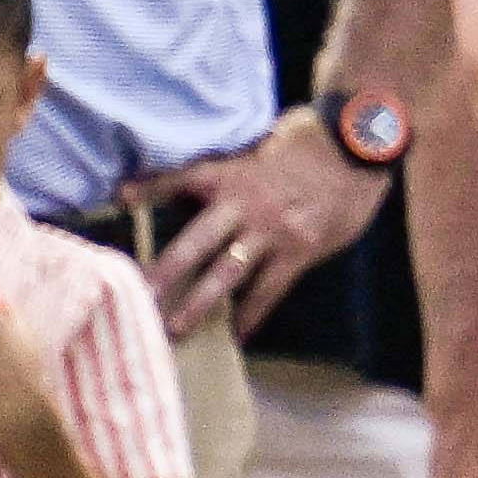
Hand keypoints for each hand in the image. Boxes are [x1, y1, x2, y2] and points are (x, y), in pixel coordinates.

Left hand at [128, 117, 389, 340]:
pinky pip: (269, 289)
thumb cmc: (307, 142)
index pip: (182, 179)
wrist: (356, 147)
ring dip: (200, 303)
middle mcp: (245, 203)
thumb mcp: (261, 146)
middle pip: (196, 242)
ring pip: (228, 273)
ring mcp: (272, 230)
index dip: (150, 188)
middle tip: (137, 296)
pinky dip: (252, 314)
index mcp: (231, 173)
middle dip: (164, 272)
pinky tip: (237, 335)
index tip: (120, 198)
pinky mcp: (300, 249)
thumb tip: (198, 197)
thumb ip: (231, 173)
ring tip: (176, 328)